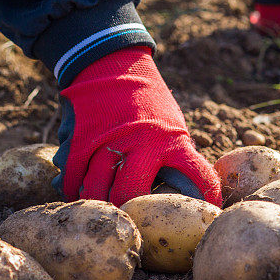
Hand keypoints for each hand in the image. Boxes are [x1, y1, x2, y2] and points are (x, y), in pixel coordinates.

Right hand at [54, 47, 220, 206]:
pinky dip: (72, 188)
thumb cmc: (147, 99)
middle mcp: (141, 143)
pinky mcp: (80, 138)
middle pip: (131, 193)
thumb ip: (172, 153)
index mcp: (172, 140)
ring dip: (96, 202)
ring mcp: (108, 141)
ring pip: (96, 188)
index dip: (206, 199)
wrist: (112, 62)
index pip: (198, 176)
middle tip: (127, 218)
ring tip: (100, 208)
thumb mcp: (170, 122)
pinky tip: (76, 192)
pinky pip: (72, 174)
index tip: (207, 213)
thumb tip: (179, 189)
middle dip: (127, 212)